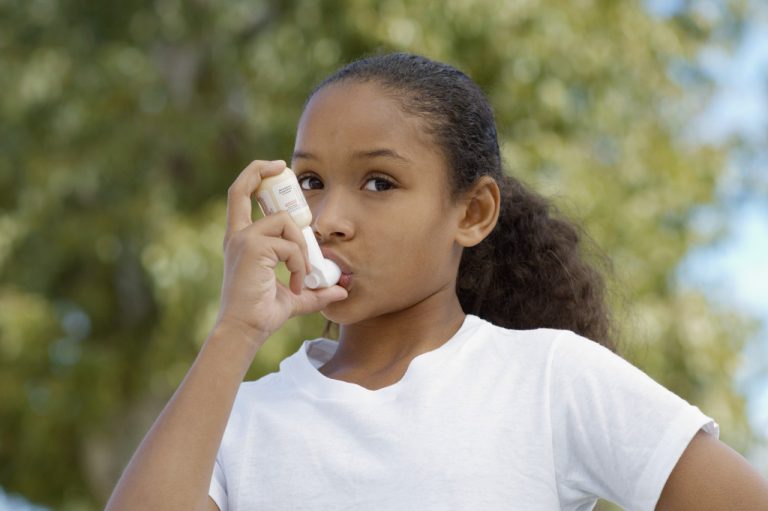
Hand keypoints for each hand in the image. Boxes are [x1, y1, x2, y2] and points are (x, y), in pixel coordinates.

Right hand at [214, 160, 347, 345]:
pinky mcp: (252, 248)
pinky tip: (297, 285)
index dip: (255, 175)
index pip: (239, 196)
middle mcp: (238, 235)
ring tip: (302, 275)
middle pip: (243, 187)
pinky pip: (291, 246)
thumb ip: (316, 291)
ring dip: (302, 249)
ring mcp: (243, 240)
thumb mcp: (295, 298)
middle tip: (286, 172)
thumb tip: (342, 290)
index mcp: (241, 240)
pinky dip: (301, 265)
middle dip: (263, 171)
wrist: (245, 331)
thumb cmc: (262, 315)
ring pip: (285, 223)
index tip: (276, 168)